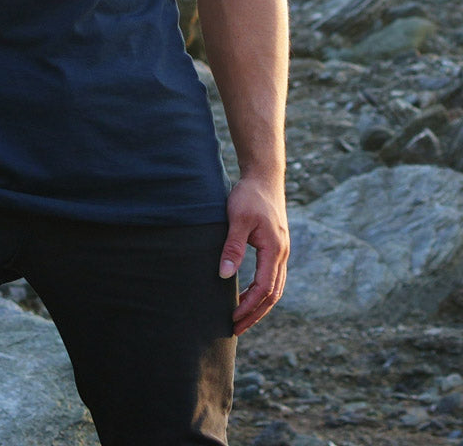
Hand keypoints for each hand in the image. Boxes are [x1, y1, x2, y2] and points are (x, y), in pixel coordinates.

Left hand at [218, 173, 288, 334]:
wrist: (264, 177)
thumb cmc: (249, 196)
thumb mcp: (237, 219)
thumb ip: (233, 247)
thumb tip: (224, 275)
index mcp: (274, 250)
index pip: (264, 289)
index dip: (248, 306)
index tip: (232, 318)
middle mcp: (282, 254)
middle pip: (273, 295)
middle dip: (254, 313)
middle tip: (236, 329)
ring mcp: (281, 252)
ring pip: (275, 288)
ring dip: (259, 305)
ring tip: (241, 318)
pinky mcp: (276, 247)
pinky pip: (272, 277)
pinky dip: (262, 291)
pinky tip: (247, 294)